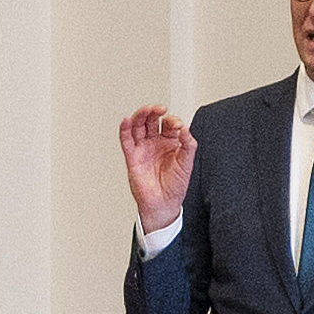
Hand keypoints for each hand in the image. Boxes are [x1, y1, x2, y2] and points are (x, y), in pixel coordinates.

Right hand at [119, 104, 195, 230]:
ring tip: (147, 110)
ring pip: (138, 126)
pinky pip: (126, 140)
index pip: (169, 123)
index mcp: (170, 142)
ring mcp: (143, 148)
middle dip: (155, 111)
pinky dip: (125, 129)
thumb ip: (189, 144)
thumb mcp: (187, 163)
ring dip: (141, 115)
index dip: (173, 120)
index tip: (178, 126)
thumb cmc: (175, 186)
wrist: (163, 204)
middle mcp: (155, 142)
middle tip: (160, 109)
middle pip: (151, 120)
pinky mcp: (132, 156)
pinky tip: (127, 120)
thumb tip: (186, 129)